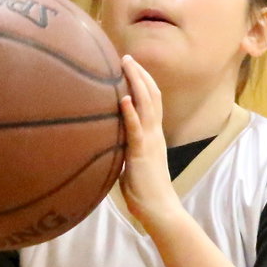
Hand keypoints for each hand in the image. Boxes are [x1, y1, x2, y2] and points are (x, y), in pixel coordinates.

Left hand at [118, 55, 183, 232]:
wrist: (159, 209)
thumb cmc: (144, 192)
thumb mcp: (132, 164)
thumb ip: (125, 149)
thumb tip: (108, 142)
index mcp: (153, 136)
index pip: (151, 102)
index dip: (143, 82)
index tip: (130, 66)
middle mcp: (154, 134)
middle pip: (151, 95)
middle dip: (139, 74)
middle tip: (126, 56)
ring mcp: (150, 142)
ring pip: (146, 105)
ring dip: (136, 82)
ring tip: (126, 64)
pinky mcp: (142, 154)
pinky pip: (136, 130)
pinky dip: (131, 113)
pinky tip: (124, 98)